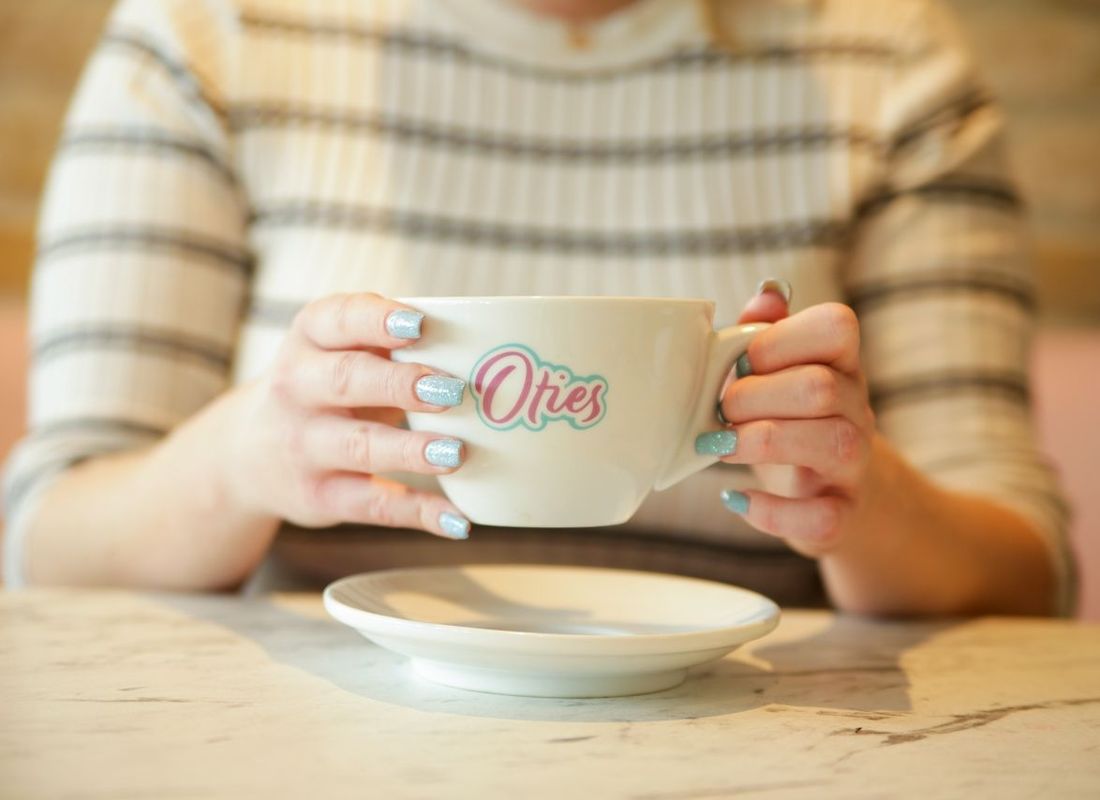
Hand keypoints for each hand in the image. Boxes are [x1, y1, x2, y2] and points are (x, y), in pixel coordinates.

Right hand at [226, 293, 471, 539]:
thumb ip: (391, 339)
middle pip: (347, 381)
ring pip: (358, 446)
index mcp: (310, 338)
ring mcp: (305, 446)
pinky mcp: (320, 496)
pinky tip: (458, 520)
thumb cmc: (325, 386)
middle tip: (453, 389)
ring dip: (410, 451)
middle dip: (400, 384)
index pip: (337, 319)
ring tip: (456, 452)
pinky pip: (373, 505)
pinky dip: (419, 514)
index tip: (420, 324)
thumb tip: (488, 342)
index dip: (377, 321)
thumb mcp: (340, 349)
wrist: (249, 454)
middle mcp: (298, 388)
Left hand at [714, 281, 875, 556]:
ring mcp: (855, 465)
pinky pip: (821, 515)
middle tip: (720, 411)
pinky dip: (771, 510)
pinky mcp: (841, 514)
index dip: (780, 340)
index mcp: (841, 364)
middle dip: (754, 397)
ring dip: (762, 442)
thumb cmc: (792, 419)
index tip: (742, 362)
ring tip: (720, 446)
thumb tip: (767, 294)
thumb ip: (769, 331)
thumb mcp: (780, 372)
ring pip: (831, 443)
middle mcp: (857, 409)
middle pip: (820, 388)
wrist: (833, 493)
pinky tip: (736, 498)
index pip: (837, 326)